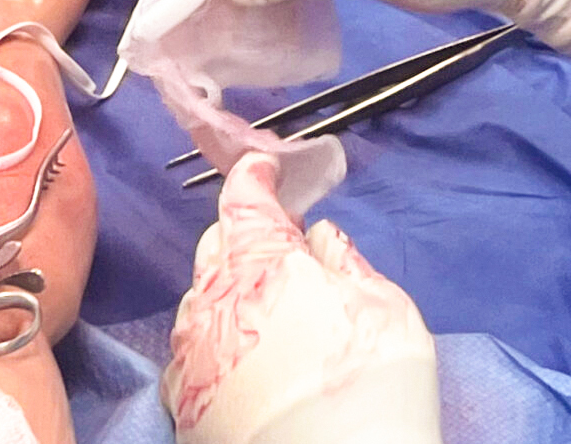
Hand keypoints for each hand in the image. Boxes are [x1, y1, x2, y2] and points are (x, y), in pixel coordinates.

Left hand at [163, 152, 439, 443]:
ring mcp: (193, 356)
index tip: (264, 166)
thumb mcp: (386, 308)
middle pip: (216, 246)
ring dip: (226, 286)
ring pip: (198, 299)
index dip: (254, 176)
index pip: (244, 201)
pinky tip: (239, 350)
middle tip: (281, 242)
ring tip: (264, 301)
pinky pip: (189, 352)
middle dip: (244, 232)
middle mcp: (215, 302)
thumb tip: (320, 237)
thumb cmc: (375, 387)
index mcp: (264, 264)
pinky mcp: (185, 405)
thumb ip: (346, 263)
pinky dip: (212, 336)